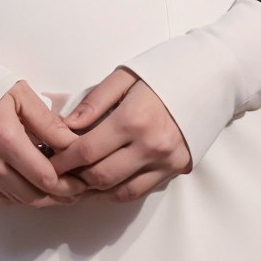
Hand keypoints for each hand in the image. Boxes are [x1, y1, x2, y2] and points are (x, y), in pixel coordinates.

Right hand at [0, 80, 87, 207]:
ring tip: (59, 188)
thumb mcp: (18, 93)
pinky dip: (18, 194)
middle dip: (60, 196)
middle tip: (78, 190)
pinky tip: (29, 183)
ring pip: (16, 200)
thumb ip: (48, 122)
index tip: (85, 179)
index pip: (46, 178)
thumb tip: (74, 144)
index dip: (70, 184)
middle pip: (33, 196)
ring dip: (40, 197)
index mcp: (5, 139)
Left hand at [48, 67, 191, 201]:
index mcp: (134, 118)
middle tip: (57, 174)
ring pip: (119, 191)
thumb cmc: (166, 69)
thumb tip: (66, 125)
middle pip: (100, 176)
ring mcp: (166, 161)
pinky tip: (102, 183)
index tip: (47, 162)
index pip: (87, 151)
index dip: (62, 161)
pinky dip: (116, 191)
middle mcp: (151, 145)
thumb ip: (94, 101)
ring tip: (75, 182)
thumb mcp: (126, 75)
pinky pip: (139, 190)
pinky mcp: (177, 169)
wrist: (213, 75)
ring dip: (93, 191)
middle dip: (73, 179)